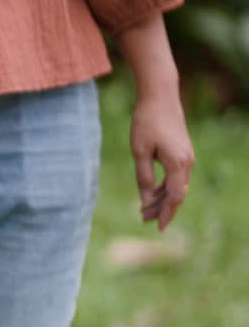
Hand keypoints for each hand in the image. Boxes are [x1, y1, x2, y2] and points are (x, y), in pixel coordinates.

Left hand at [131, 93, 194, 231]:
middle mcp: (187, 162)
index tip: (159, 228)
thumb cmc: (146, 122)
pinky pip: (176, 176)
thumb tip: (145, 199)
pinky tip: (151, 193)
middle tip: (143, 219)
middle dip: (161, 209)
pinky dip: (164, 186)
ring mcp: (187, 157)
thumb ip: (143, 176)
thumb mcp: (139, 151)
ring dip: (161, 198)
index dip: (166, 213)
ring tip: (144, 210)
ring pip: (176, 186)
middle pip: (176, 194)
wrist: (160, 97)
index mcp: (177, 163)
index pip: (174, 197)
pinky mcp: (182, 153)